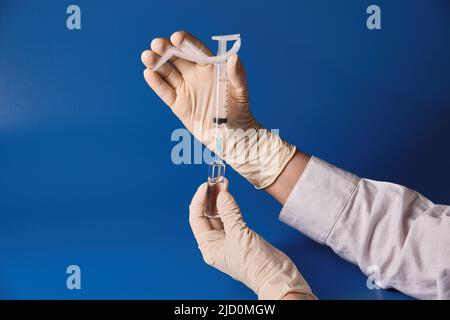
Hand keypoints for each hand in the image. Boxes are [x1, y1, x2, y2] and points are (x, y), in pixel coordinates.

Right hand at [141, 31, 297, 188]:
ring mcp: (185, 89)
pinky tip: (148, 74)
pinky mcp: (177, 104)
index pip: (196, 50)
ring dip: (156, 63)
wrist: (231, 135)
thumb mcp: (241, 92)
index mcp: (210, 67)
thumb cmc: (239, 111)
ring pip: (167, 73)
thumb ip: (238, 75)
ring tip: (147, 56)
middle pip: (177, 58)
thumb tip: (234, 58)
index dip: (186, 43)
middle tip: (156, 44)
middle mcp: (195, 75)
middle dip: (166, 49)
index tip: (176, 37)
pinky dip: (156, 83)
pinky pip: (165, 91)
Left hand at [188, 181, 315, 299]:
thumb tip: (221, 194)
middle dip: (211, 197)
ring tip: (223, 184)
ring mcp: (229, 240)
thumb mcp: (238, 234)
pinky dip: (231, 206)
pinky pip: (232, 218)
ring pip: (220, 215)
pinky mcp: (241, 237)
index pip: (197, 218)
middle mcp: (216, 243)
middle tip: (216, 181)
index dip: (199, 201)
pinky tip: (230, 196)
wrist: (276, 276)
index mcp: (208, 246)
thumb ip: (229, 212)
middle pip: (208, 215)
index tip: (205, 186)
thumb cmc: (254, 264)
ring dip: (221, 200)